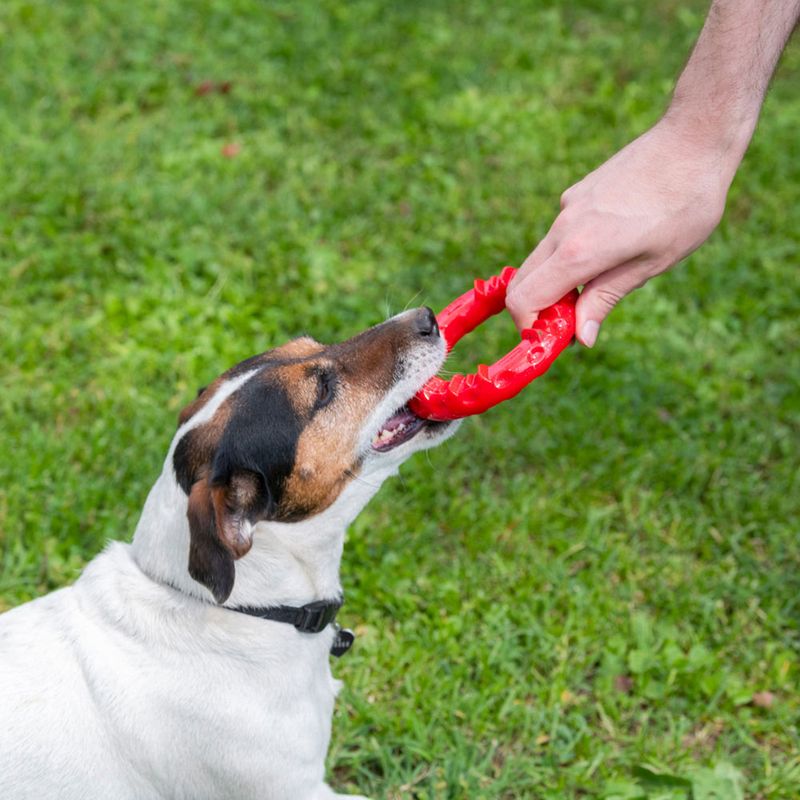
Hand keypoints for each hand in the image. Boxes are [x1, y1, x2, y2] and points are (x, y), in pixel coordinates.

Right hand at [505, 118, 738, 345]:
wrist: (693, 139)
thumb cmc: (684, 205)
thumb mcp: (651, 263)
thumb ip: (606, 298)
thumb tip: (582, 338)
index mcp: (579, 252)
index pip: (525, 300)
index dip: (530, 326)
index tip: (555, 337)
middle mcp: (563, 228)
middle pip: (523, 281)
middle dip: (537, 308)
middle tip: (572, 320)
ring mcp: (567, 208)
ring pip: (540, 258)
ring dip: (556, 282)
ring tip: (603, 282)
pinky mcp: (576, 195)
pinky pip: (559, 235)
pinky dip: (570, 255)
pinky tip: (613, 245)